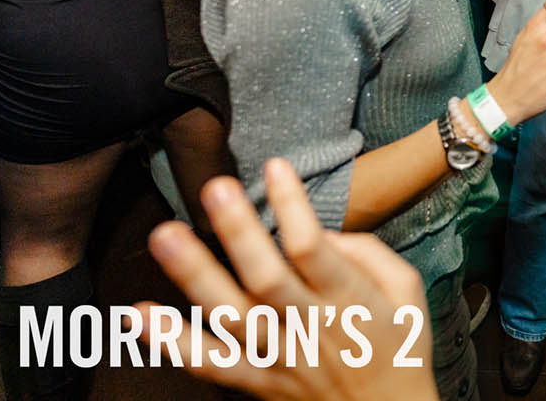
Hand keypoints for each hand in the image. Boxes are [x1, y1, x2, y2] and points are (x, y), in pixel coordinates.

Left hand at [135, 159, 438, 400]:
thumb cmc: (400, 349)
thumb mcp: (408, 292)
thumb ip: (370, 253)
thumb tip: (321, 229)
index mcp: (351, 300)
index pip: (316, 249)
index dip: (294, 207)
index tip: (275, 166)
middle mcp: (311, 328)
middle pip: (267, 278)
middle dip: (240, 232)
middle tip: (214, 187)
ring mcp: (281, 358)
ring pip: (232, 317)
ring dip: (195, 275)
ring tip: (165, 236)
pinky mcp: (258, 383)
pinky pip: (211, 365)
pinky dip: (171, 343)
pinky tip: (138, 316)